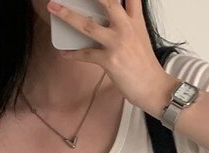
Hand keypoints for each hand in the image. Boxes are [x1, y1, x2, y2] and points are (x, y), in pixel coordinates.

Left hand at [46, 0, 177, 118]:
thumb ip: (127, 23)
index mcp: (135, 21)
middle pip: (108, 2)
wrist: (154, 87)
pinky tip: (63, 53)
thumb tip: (106, 18)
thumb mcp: (140, 37)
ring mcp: (118, 43)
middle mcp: (127, 28)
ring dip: (68, 16)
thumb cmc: (145, 65)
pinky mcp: (110, 60)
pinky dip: (72, 54)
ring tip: (54, 8)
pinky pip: (85, 54)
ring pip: (88, 25)